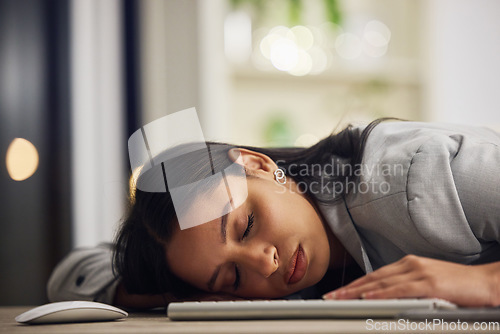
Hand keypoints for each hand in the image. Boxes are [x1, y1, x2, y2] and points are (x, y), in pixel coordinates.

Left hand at [322, 255, 499, 306]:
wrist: (486, 282)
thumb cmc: (459, 285)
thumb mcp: (427, 283)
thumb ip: (407, 288)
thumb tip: (386, 298)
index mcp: (409, 264)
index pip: (375, 275)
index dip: (355, 284)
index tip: (339, 292)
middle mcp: (410, 265)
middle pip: (372, 277)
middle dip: (349, 288)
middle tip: (331, 296)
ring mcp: (419, 272)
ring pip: (380, 282)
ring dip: (357, 291)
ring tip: (340, 298)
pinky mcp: (429, 283)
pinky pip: (399, 289)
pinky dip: (381, 293)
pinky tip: (366, 297)